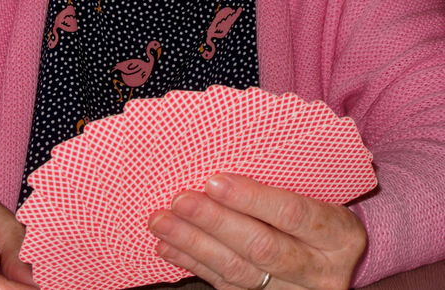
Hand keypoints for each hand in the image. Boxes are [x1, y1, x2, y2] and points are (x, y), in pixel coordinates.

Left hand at [148, 173, 366, 289]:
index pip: (293, 214)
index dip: (251, 199)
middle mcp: (319, 270)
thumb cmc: (318, 216)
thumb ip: (283, 187)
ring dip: (194, 244)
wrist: (335, 258)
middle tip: (180, 201)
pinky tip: (168, 247)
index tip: (213, 181)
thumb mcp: (319, 198)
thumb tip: (220, 171)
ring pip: (237, 271)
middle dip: (215, 222)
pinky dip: (193, 264)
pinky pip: (224, 285)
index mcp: (338, 235)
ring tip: (162, 222)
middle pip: (262, 247)